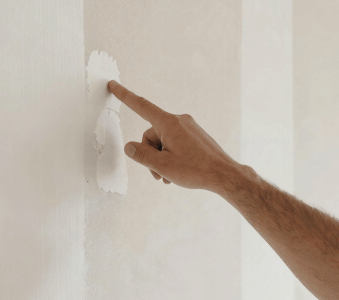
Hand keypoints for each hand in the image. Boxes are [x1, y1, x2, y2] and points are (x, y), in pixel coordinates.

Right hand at [108, 80, 243, 195]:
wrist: (224, 175)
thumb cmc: (195, 170)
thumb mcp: (162, 165)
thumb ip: (141, 155)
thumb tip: (130, 147)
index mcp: (169, 123)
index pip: (141, 106)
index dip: (125, 96)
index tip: (113, 85)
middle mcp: (179, 120)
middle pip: (152, 134)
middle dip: (150, 154)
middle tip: (158, 174)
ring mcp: (189, 127)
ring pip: (164, 141)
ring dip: (161, 158)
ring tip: (169, 176)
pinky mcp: (196, 136)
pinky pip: (176, 143)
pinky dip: (172, 156)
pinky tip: (177, 171)